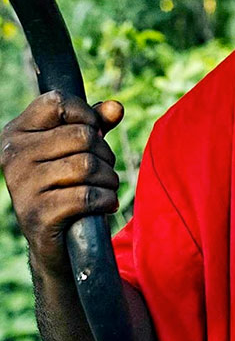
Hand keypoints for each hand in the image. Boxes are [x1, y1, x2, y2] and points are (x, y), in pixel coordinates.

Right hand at [0, 91, 123, 279]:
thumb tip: (115, 108)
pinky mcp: (37, 215)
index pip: (58, 102)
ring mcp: (22, 186)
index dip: (86, 114)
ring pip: (87, 165)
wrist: (54, 238)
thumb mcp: (79, 146)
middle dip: (105, 152)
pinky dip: (106, 199)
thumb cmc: (67, 182)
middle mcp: (13, 156)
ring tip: (105, 186)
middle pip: (82, 135)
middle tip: (103, 168)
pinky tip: (105, 204)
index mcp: (16, 133)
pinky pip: (86, 196)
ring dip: (109, 177)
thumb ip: (96, 122)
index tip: (93, 132)